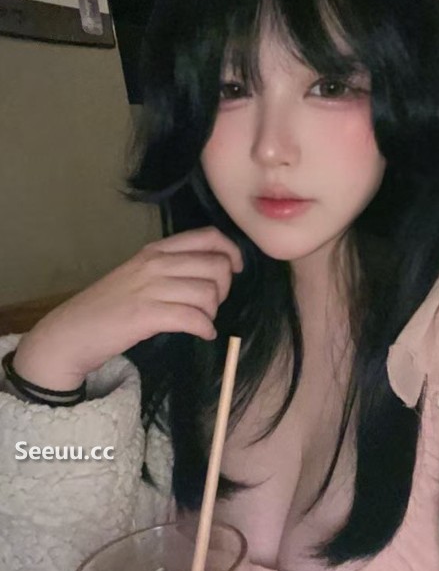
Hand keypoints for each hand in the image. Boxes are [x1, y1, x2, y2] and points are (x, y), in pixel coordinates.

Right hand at [13, 227, 243, 389]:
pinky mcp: (146, 315)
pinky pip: (193, 318)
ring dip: (212, 312)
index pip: (208, 237)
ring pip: (208, 293)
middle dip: (224, 288)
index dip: (231, 252)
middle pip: (216, 266)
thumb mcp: (140, 276)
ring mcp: (150, 288)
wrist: (71, 332)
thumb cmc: (109, 307)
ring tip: (201, 321)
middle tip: (211, 304)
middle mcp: (155, 263)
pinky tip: (202, 334)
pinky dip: (204, 328)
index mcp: (155, 250)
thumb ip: (172, 268)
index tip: (234, 269)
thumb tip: (214, 273)